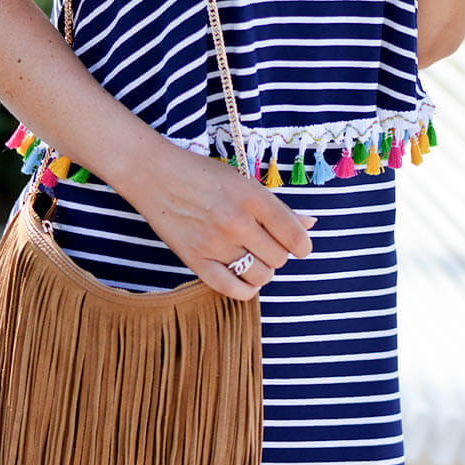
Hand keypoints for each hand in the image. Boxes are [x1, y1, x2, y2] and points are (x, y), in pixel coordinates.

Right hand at [118, 139, 316, 300]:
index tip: (298, 246)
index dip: (303, 246)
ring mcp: (215, 243)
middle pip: (279, 259)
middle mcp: (237, 222)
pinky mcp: (196, 260)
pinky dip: (245, 289)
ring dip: (262, 271)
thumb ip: (278, 208)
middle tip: (264, 244)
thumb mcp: (244, 183)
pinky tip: (243, 278)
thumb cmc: (202, 175)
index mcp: (253, 197)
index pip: (295, 236)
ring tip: (251, 258)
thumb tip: (310, 224)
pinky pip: (233, 290)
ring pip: (260, 276)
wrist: (154, 174)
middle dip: (277, 255)